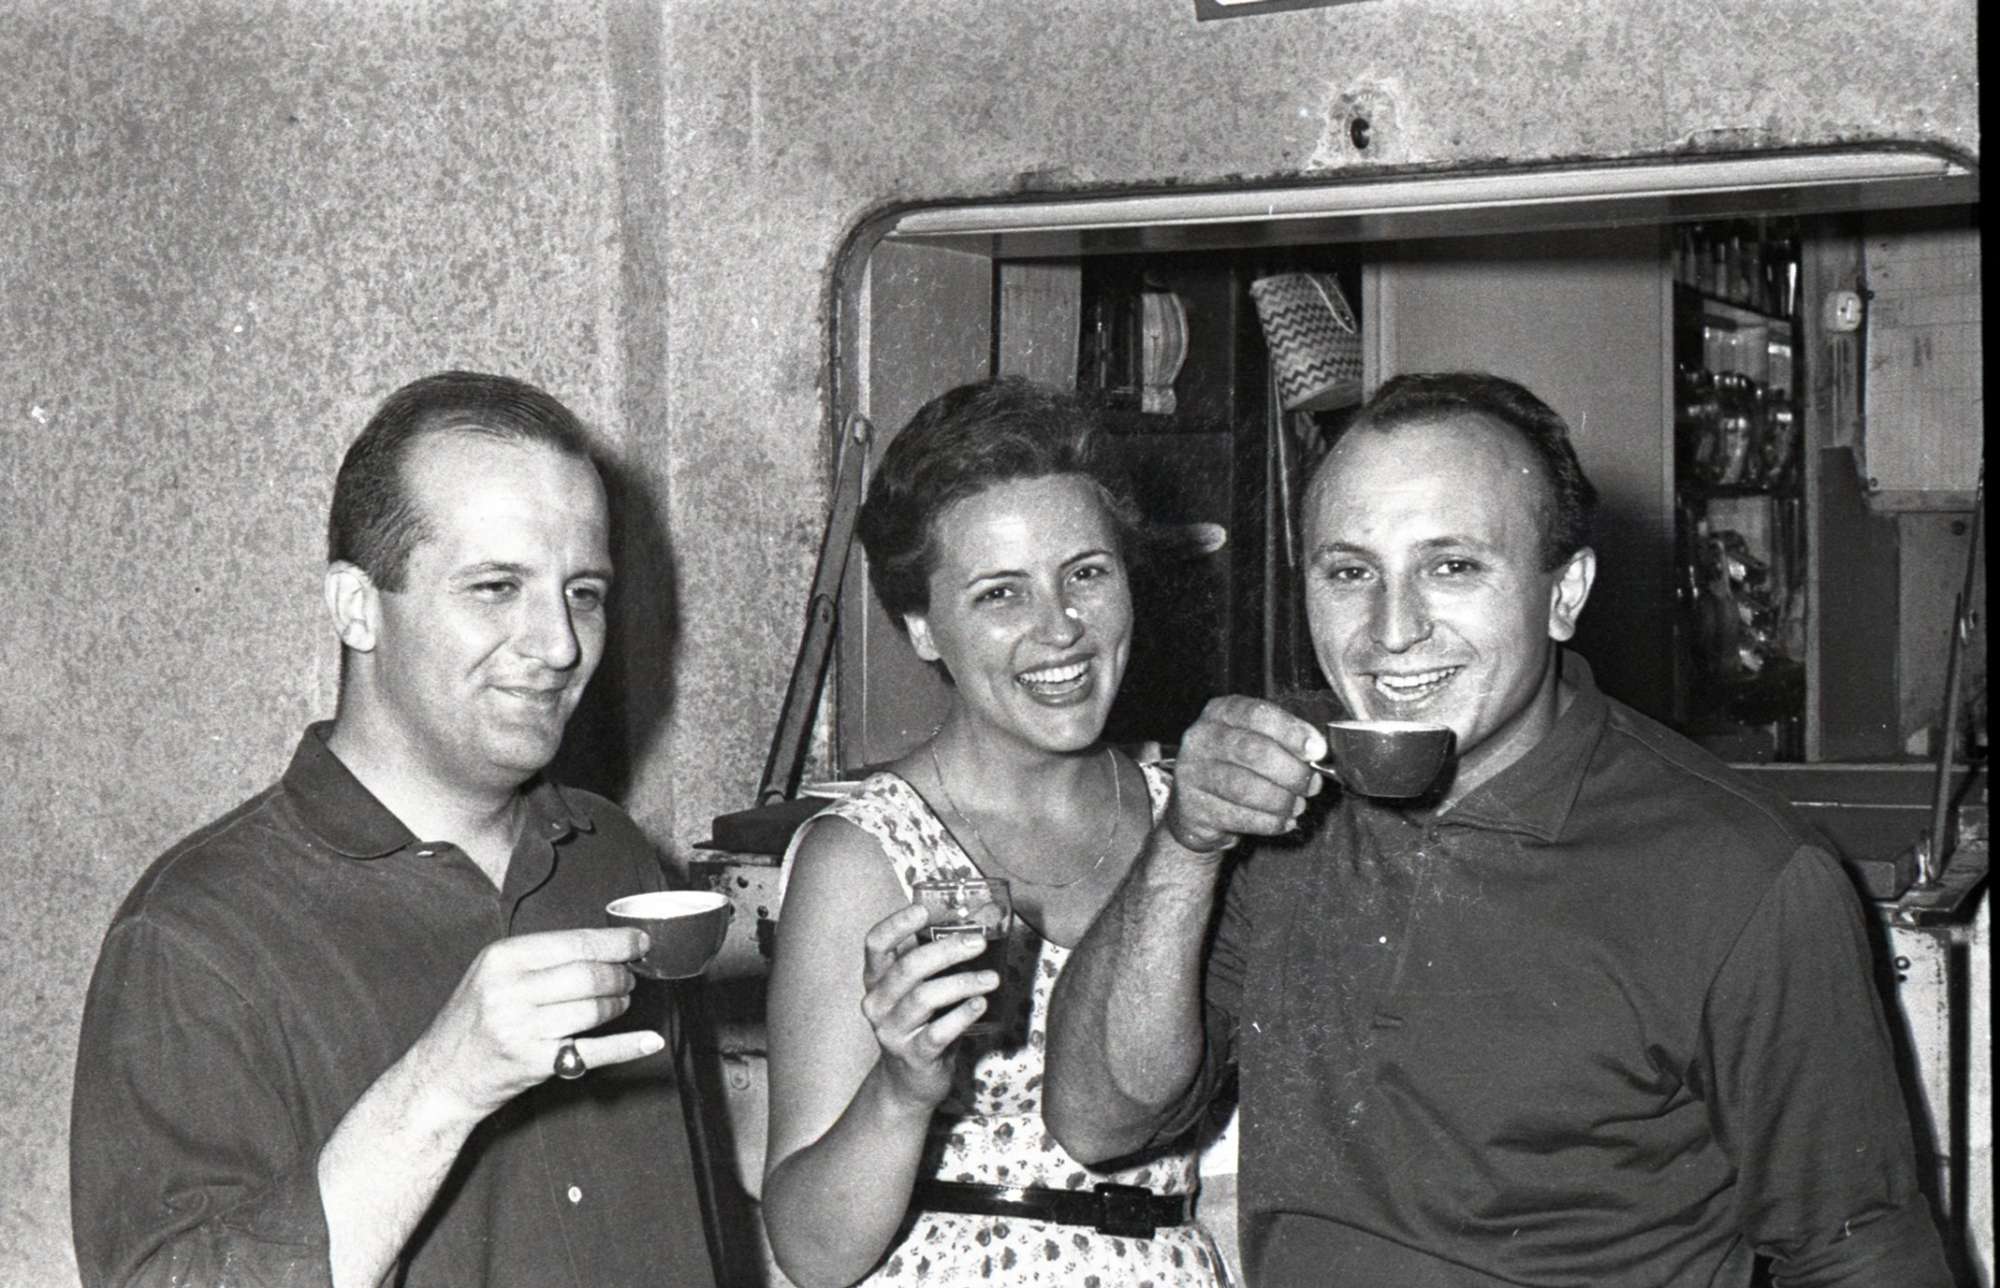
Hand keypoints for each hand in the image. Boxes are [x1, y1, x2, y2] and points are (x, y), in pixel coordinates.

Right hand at [411, 928, 658, 1121]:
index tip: (640, 942)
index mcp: (503, 959)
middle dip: (620, 975)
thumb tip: (604, 945)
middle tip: (630, 978)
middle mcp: (510, 991)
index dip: (617, 943)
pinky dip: (627, 1046)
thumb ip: (540, 958)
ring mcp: (522, 1029)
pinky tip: (650, 1041)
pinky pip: (593, 1051)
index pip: (576, 943)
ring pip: (594, 1010)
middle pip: (589, 975)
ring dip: (618, 1005)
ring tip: (620, 1002)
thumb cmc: (473, 1020)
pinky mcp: (534, 1063)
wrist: (440, 1076)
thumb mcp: (493, 974)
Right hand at [857, 904, 998, 1108]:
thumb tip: (984, 918)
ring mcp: (892, 1031)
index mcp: (877, 979)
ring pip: (924, 998)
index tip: (923, 910)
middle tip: (978, 943)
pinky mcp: (913, 1056)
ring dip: (962, 983)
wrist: (908, 1080)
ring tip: (992, 978)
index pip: (875, 944)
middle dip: (946, 950)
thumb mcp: (921, 987)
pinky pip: (938, 1032)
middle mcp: (877, 1003)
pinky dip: (962, 1016)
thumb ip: (939, 957)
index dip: (896, 924)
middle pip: (907, 968)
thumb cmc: (921, 1022)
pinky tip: (980, 1004)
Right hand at [1166, 695, 1325, 856]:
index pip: (1257, 714)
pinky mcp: (1193, 808)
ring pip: (1245, 788)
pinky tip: (1283, 821)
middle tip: (1312, 784)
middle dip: (1291, 771)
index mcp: (1221, 712)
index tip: (1317, 750)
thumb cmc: (1237, 768)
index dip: (1291, 732)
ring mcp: (1192, 773)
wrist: (1197, 807)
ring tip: (1298, 805)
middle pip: (1253, 751)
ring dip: (1281, 800)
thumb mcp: (1258, 741)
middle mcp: (1201, 738)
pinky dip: (1269, 822)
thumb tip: (1316, 751)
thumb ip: (1286, 741)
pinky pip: (1239, 817)